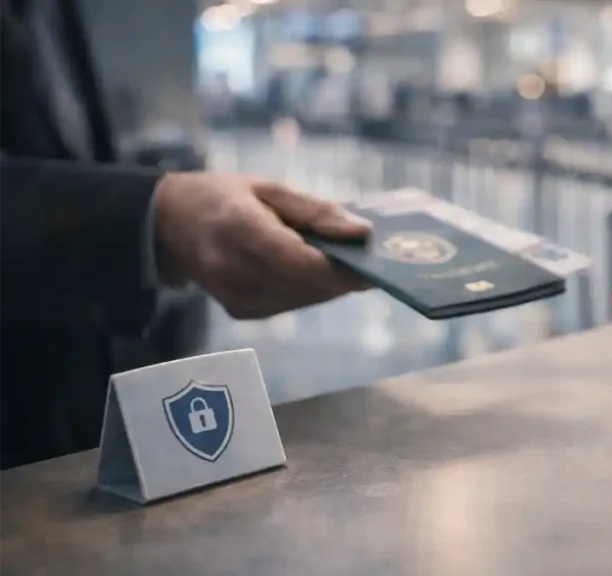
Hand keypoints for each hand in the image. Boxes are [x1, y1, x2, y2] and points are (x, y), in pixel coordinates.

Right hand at [152, 172, 370, 318]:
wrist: (169, 225)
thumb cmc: (224, 197)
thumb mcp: (270, 188)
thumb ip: (317, 211)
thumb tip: (362, 233)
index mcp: (240, 229)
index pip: (301, 262)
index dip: (341, 266)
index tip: (372, 257)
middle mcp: (234, 270)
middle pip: (308, 284)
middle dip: (344, 276)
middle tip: (369, 258)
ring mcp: (235, 297)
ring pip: (305, 298)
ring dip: (331, 284)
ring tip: (345, 261)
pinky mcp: (241, 311)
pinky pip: (292, 303)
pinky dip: (311, 289)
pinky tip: (315, 271)